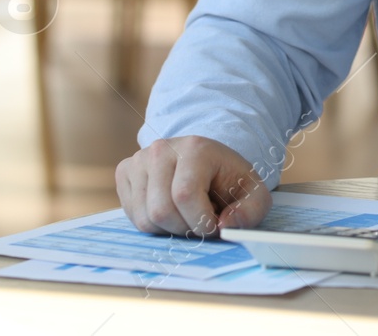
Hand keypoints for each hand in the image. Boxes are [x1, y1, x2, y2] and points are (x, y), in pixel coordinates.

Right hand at [116, 136, 269, 235]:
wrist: (209, 161)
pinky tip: (170, 210)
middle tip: (200, 222)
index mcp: (195, 149)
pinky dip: (153, 224)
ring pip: (145, 218)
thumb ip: (250, 212)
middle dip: (184, 228)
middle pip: (161, 210)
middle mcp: (161, 149)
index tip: (214, 225)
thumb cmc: (229, 180)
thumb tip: (224, 227)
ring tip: (186, 214)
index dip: (200, 221)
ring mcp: (139, 160)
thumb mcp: (253, 194)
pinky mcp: (124, 172)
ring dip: (169, 229)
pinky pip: (132, 216)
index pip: (184, 195)